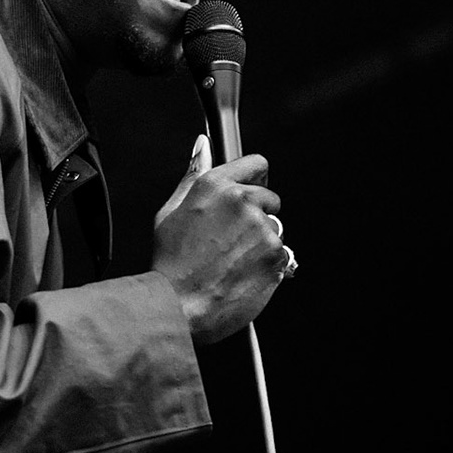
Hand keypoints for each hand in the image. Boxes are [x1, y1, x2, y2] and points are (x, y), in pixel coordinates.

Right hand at [152, 134, 290, 345]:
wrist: (180, 306)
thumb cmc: (171, 263)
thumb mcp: (170, 212)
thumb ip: (193, 175)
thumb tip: (203, 146)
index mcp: (216, 186)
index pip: (256, 164)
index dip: (255, 178)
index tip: (252, 190)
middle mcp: (243, 202)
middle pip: (269, 198)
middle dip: (256, 216)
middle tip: (230, 241)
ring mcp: (262, 229)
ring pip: (274, 229)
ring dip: (260, 243)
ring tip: (231, 262)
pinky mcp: (276, 255)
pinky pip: (281, 254)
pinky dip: (267, 265)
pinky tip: (242, 274)